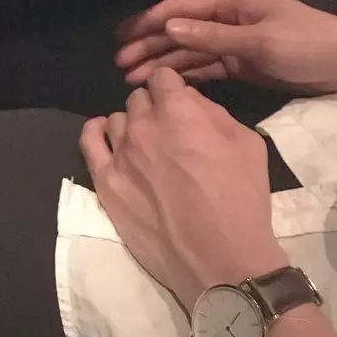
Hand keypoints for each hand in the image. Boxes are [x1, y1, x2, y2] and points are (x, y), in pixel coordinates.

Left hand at [80, 68, 288, 310]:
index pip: (163, 78)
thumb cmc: (242, 200)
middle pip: (138, 98)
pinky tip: (108, 137)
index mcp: (180, 111)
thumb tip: (190, 102)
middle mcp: (144, 126)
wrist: (220, 258)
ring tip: (146, 146)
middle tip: (170, 132)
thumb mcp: (247, 144)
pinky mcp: (106, 184)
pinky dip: (98, 133)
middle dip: (154, 108)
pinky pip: (89, 142)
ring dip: (132, 125)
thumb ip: (214, 113)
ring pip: (116, 120)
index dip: (174, 88)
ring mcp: (120, 155)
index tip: (181, 104)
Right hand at [115, 0, 336, 94]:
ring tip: (135, 79)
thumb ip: (214, 37)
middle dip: (150, 47)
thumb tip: (169, 29)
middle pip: (181, 33)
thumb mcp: (259, 42)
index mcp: (231, 5)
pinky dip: (188, 77)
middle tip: (121, 65)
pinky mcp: (243, 66)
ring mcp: (235, 44)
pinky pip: (209, 69)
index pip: (181, 10)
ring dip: (164, 65)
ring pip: (191, 54)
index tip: (122, 37)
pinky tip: (168, 86)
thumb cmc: (306, 44)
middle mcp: (228, 21)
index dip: (149, 22)